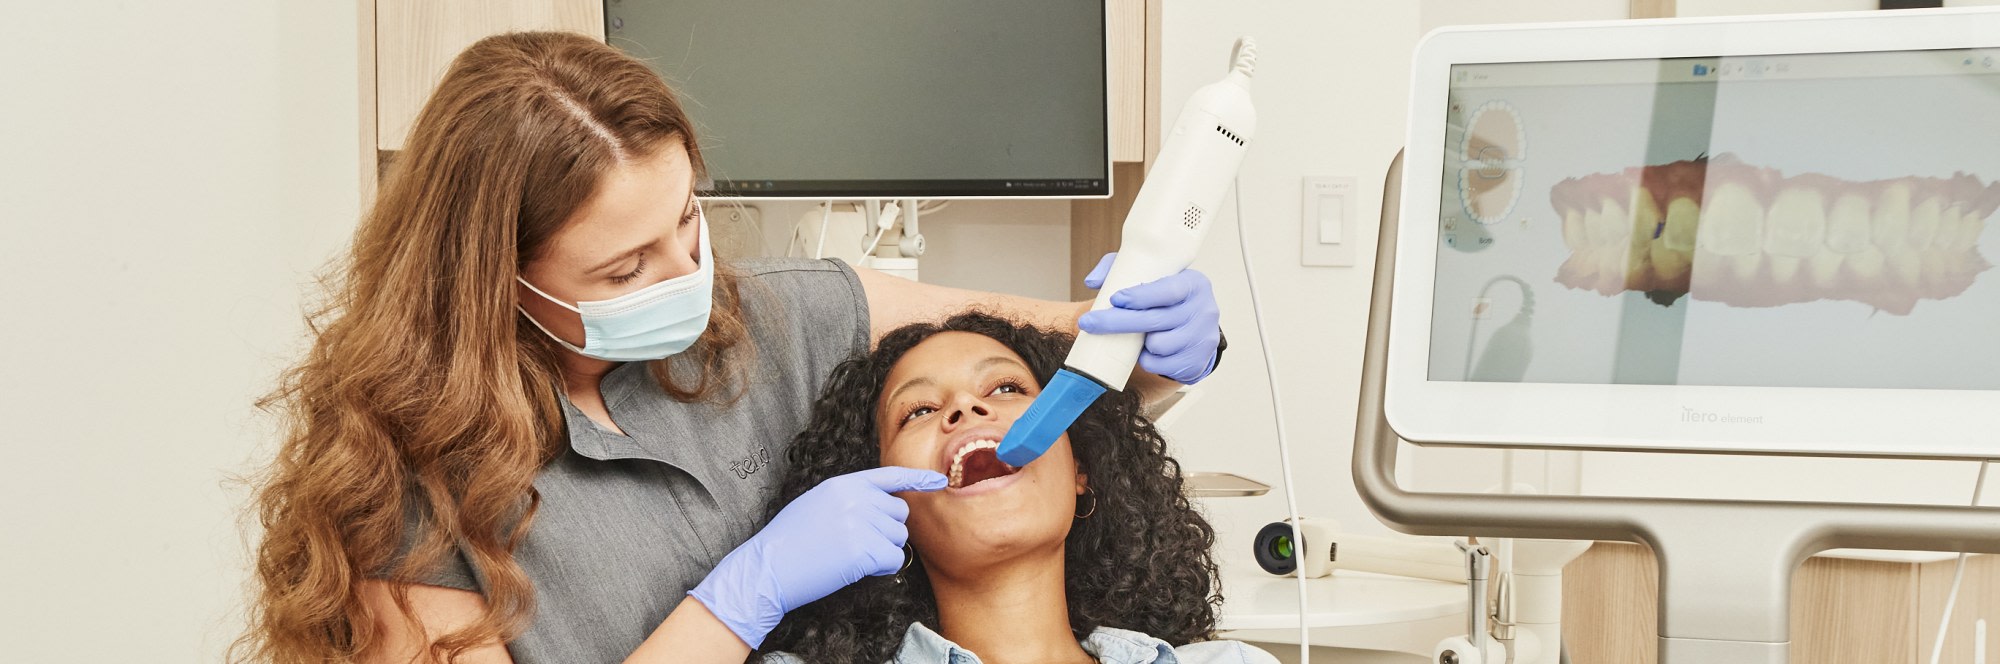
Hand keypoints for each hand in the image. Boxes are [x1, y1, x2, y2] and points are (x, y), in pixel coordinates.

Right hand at [688, 466, 945, 647]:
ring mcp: (862, 523)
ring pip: (899, 538)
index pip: (890, 476)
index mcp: (844, 484)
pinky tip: (858, 569)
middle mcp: (857, 499)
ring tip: (851, 556)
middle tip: (859, 545)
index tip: (940, 482)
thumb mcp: (817, 503)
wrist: (769, 566)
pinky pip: (893, 559)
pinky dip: (882, 568)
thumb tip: (882, 506)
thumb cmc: (788, 541)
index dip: (918, 480)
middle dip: (887, 531)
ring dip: (883, 550)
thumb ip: (850, 499)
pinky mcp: (864, 549)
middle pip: (900, 513)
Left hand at [1077, 252, 1222, 383]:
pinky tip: (1148, 350)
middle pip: (1155, 321)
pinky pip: (1160, 366)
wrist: (1198, 326)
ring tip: (1139, 334)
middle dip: (1118, 322)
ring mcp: (1203, 338)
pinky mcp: (1197, 362)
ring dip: (1140, 343)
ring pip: (1157, 345)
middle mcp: (1203, 311)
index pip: (1167, 291)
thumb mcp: (1153, 275)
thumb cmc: (1169, 297)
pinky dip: (1148, 359)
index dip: (1139, 296)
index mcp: (1193, 284)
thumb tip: (1092, 282)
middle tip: (1089, 323)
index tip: (1114, 299)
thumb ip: (1122, 270)